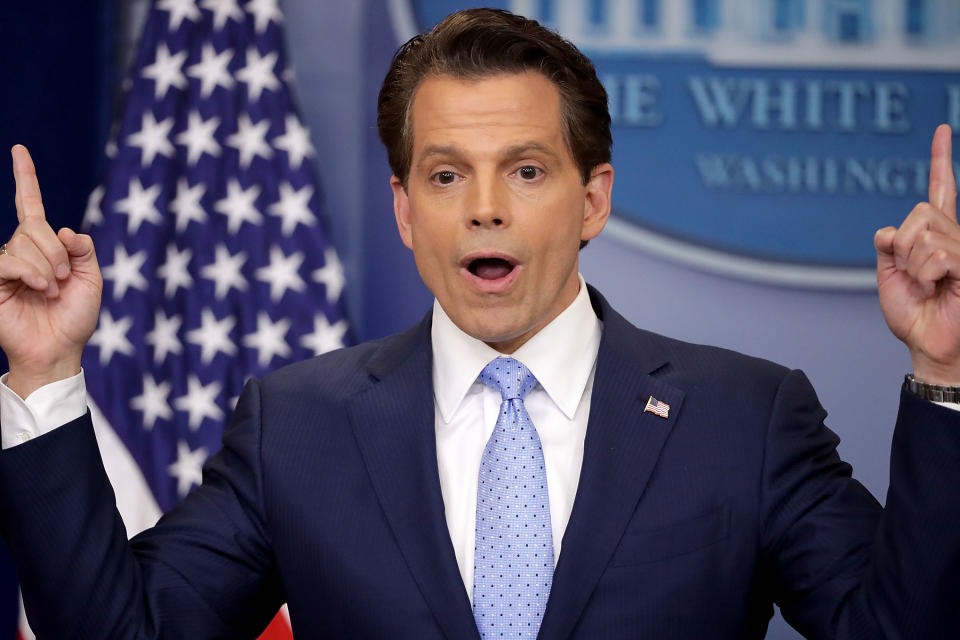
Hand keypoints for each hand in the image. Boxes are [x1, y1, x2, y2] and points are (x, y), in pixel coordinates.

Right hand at [0, 146, 101, 397]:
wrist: (60, 348)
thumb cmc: (75, 317)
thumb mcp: (92, 278)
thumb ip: (84, 250)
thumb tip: (66, 230)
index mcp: (44, 246)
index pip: (30, 206)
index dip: (26, 177)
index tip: (20, 150)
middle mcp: (21, 250)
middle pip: (37, 226)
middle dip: (58, 253)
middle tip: (63, 281)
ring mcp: (4, 265)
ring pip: (24, 243)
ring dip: (47, 268)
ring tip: (50, 291)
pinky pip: (7, 260)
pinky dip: (29, 271)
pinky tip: (38, 286)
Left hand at [875, 124, 959, 383]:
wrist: (929, 345)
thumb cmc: (915, 315)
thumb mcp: (890, 275)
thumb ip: (889, 245)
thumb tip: (891, 230)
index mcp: (936, 236)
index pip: (941, 190)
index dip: (941, 160)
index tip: (942, 129)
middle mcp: (956, 236)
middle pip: (918, 212)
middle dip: (903, 245)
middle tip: (914, 276)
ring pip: (924, 234)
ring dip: (913, 265)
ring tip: (927, 286)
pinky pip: (936, 253)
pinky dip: (923, 274)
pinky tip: (936, 288)